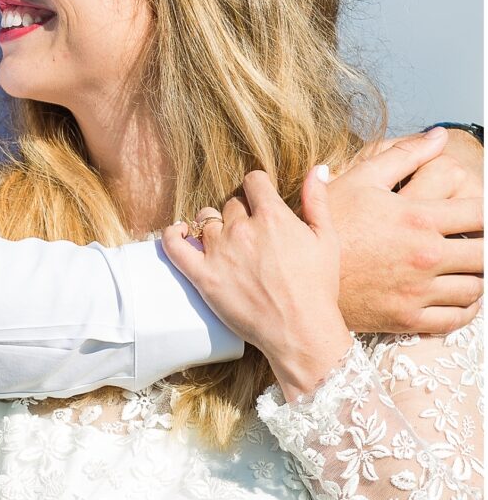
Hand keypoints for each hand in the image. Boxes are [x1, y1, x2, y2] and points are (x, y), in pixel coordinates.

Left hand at [162, 168, 352, 399]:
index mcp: (272, 216)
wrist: (300, 332)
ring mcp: (219, 251)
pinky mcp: (203, 275)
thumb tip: (316, 168)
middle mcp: (242, 228)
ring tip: (225, 242)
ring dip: (214, 226)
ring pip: (206, 220)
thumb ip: (317, 200)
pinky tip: (180, 232)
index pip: (253, 181)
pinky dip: (173, 234)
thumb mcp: (326, 239)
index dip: (258, 189)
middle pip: (231, 204)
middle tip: (251, 235)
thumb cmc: (317, 288)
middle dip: (241, 213)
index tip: (260, 200)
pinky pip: (175, 245)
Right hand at [327, 128, 482, 334]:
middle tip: (478, 241)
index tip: (482, 214)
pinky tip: (461, 297)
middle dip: (486, 245)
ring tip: (470, 268)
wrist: (298, 275)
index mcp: (418, 217)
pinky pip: (455, 318)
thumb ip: (405, 155)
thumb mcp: (361, 179)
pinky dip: (467, 309)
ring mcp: (418, 290)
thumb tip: (439, 135)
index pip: (480, 213)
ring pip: (475, 288)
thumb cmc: (329, 223)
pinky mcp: (408, 318)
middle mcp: (425, 255)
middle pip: (485, 253)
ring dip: (480, 277)